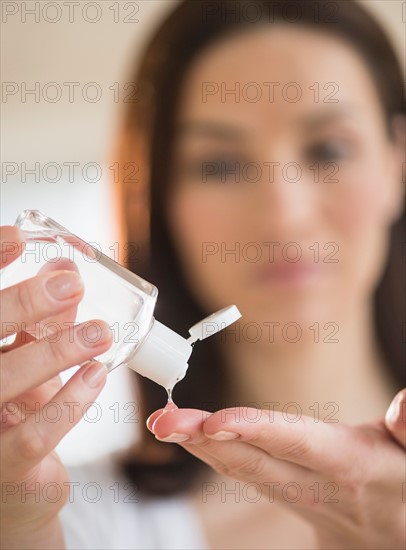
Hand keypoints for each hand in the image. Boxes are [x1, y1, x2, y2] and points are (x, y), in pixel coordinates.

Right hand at [0, 226, 112, 548]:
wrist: (10, 484)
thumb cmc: (14, 407)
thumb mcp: (23, 358)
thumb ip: (39, 320)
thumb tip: (66, 273)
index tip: (20, 236)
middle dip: (22, 303)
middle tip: (71, 283)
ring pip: (4, 381)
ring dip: (56, 350)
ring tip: (100, 331)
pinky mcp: (1, 467)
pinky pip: (34, 433)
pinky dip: (70, 401)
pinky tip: (96, 375)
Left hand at [148, 390, 405, 548]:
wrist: (405, 534)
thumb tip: (405, 403)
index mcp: (348, 466)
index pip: (293, 443)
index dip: (252, 431)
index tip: (212, 422)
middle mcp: (316, 486)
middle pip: (252, 461)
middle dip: (204, 439)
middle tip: (163, 419)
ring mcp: (299, 500)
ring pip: (242, 470)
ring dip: (202, 446)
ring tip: (167, 423)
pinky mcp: (290, 501)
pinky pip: (247, 475)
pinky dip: (217, 454)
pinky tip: (194, 438)